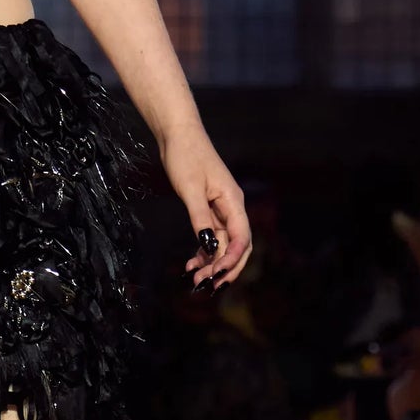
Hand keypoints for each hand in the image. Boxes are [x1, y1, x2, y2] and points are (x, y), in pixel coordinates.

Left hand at [161, 125, 251, 289]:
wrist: (178, 134)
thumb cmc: (186, 156)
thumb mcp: (191, 188)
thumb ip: (200, 218)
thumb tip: (208, 245)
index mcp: (233, 201)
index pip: (242, 238)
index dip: (232, 259)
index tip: (217, 275)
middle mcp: (231, 207)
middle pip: (237, 245)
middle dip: (225, 267)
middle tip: (207, 285)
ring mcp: (220, 208)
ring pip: (222, 243)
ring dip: (211, 262)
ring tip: (195, 278)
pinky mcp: (208, 208)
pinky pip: (211, 235)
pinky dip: (203, 250)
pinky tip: (192, 262)